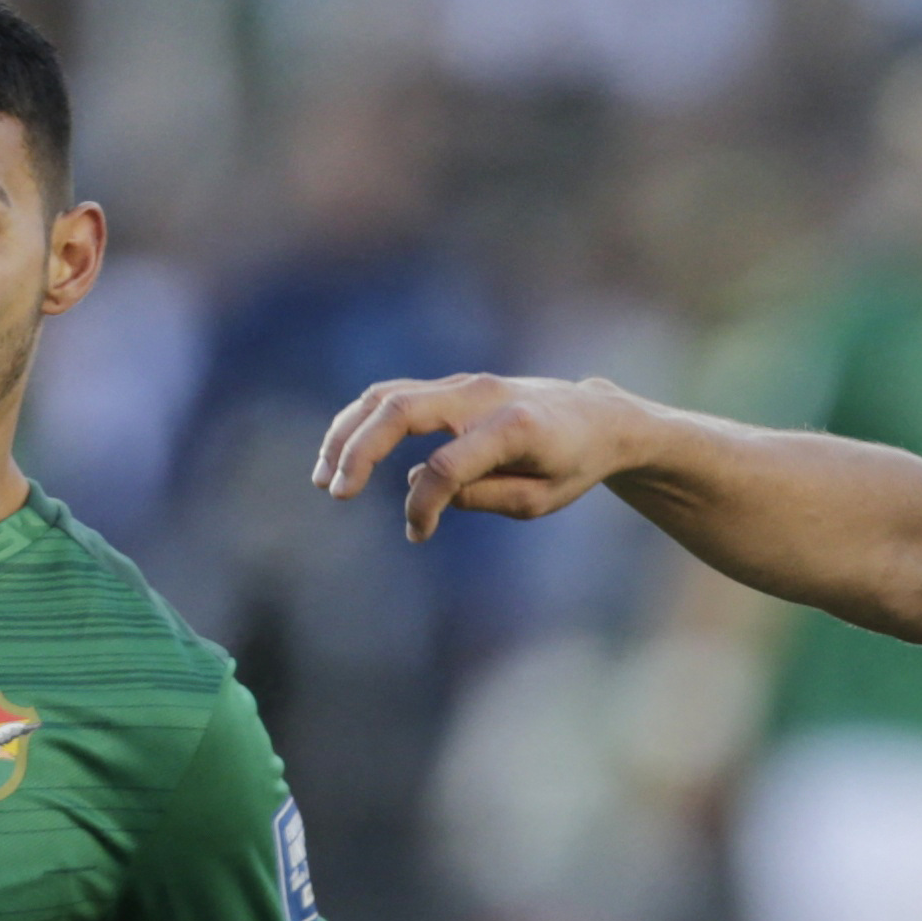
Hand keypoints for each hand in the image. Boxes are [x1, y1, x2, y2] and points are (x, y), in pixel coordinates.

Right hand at [312, 373, 648, 541]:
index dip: (423, 505)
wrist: (597, 416)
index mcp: (513, 427)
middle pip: (399, 409)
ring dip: (347, 433)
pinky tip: (342, 455)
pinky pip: (393, 397)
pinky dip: (361, 422)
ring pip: (386, 396)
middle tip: (334, 491)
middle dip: (359, 449)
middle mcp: (481, 396)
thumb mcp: (540, 498)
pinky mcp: (450, 387)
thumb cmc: (573, 463)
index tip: (418, 535)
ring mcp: (462, 385)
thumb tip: (418, 489)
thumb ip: (482, 496)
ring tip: (324, 478)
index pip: (446, 464)